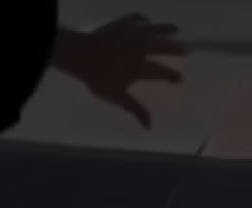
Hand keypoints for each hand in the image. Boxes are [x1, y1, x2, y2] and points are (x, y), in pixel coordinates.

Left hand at [58, 14, 187, 127]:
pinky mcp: (123, 23)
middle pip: (166, 48)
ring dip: (167, 30)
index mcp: (143, 67)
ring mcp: (134, 33)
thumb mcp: (117, 97)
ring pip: (156, 29)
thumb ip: (135, 109)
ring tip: (176, 30)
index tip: (178, 80)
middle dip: (177, 50)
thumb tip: (150, 127)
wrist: (81, 54)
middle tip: (187, 50)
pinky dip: (143, 19)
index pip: (163, 72)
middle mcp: (144, 48)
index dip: (172, 76)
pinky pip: (136, 18)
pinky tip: (145, 20)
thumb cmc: (98, 78)